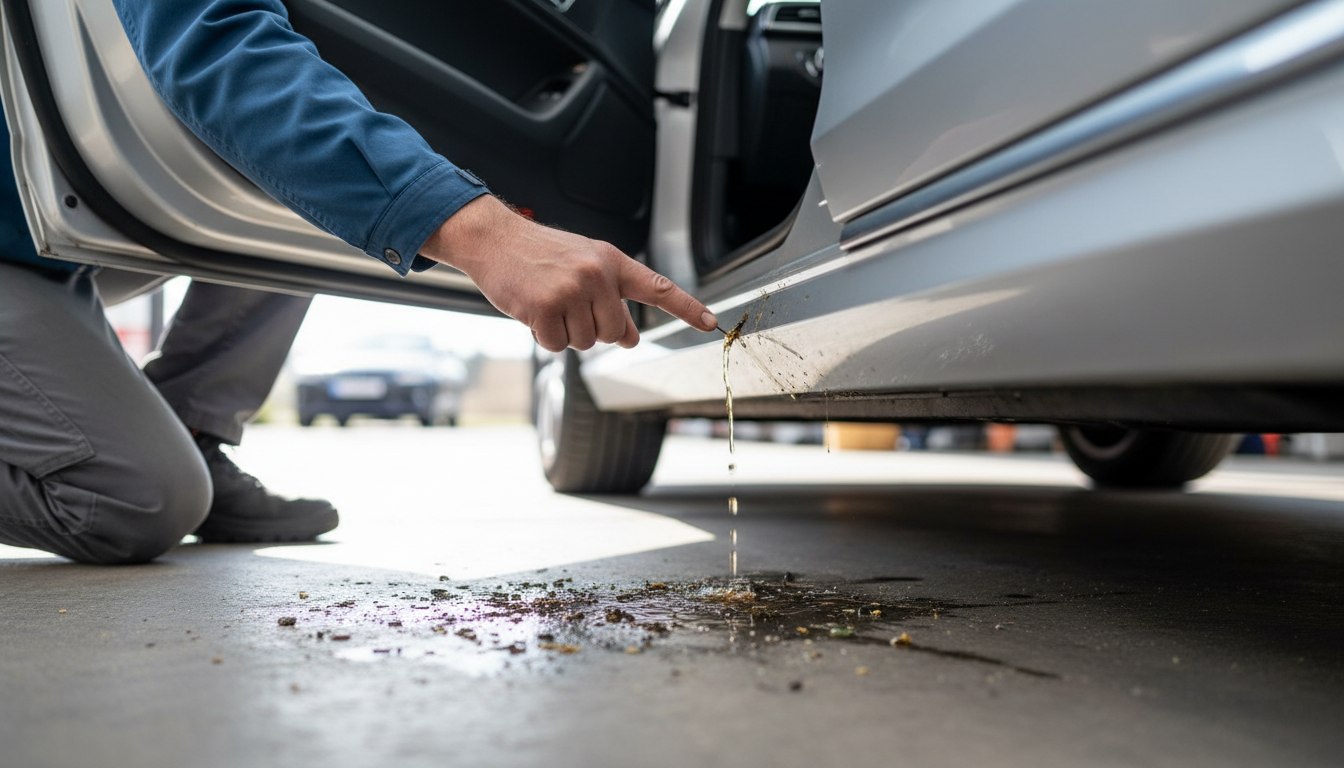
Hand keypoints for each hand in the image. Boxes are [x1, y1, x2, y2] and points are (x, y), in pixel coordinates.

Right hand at [422, 195, 717, 351]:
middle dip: (594, 329)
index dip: (686, 308)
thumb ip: (612, 296)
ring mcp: (571, 290)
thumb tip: (630, 338)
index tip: (710, 323)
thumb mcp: (585, 264)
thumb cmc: (541, 254)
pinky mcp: (545, 307)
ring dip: (565, 332)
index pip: (657, 288)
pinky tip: (534, 312)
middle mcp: (597, 274)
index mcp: (612, 261)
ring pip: (585, 342)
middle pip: (615, 333)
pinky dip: (544, 337)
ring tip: (548, 302)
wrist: (495, 239)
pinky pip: (557, 346)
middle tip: (569, 307)